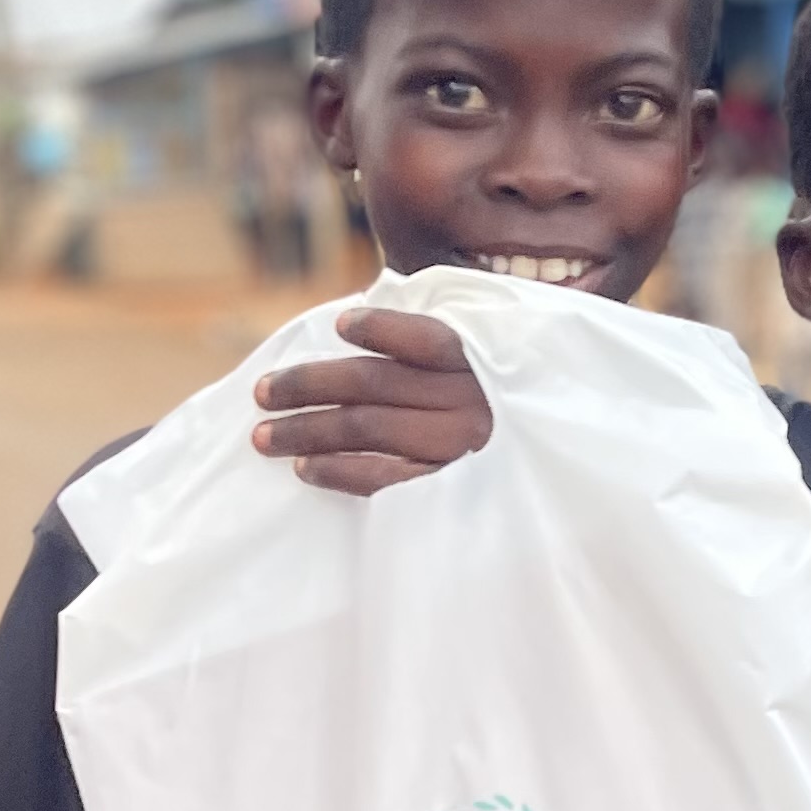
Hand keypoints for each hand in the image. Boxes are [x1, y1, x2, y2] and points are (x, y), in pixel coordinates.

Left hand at [251, 307, 491, 491]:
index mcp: (482, 362)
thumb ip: (438, 343)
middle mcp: (471, 402)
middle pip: (375, 383)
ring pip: (368, 428)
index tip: (340, 325)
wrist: (548, 475)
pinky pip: (384, 480)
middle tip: (262, 393)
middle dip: (309, 385)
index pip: (425, 339)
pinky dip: (339, 472)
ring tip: (263, 436)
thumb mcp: (495, 362)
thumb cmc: (504, 410)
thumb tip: (364, 319)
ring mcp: (459, 448)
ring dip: (307, 430)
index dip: (380, 328)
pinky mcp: (449, 491)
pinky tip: (305, 468)